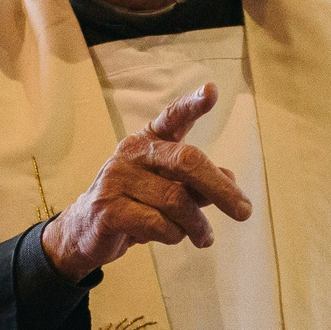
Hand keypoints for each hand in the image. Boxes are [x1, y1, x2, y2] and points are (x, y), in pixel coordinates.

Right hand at [41, 84, 251, 281]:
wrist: (86, 231)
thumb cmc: (136, 204)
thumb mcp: (169, 190)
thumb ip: (196, 183)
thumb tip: (230, 180)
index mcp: (148, 141)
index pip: (172, 117)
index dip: (192, 104)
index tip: (212, 92)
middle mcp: (132, 153)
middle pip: (187, 161)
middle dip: (221, 189)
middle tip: (244, 212)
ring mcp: (117, 180)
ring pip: (177, 201)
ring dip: (198, 225)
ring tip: (204, 237)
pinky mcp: (109, 209)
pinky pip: (158, 224)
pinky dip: (175, 235)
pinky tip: (172, 237)